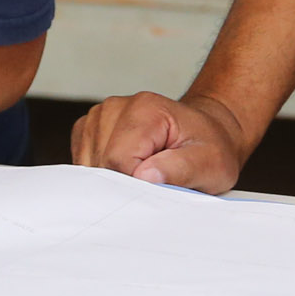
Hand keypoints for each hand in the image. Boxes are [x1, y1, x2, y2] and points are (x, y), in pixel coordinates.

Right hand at [70, 91, 255, 190]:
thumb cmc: (210, 148)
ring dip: (113, 180)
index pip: (118, 160)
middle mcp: (115, 107)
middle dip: (124, 183)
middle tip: (157, 182)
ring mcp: (98, 117)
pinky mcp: (88, 130)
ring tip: (145, 173)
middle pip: (100, 163)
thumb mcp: (212, 163)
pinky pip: (82, 163)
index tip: (160, 189)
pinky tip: (127, 170)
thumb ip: (180, 169)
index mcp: (144, 109)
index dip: (135, 184)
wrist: (208, 133)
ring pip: (87, 165)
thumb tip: (144, 177)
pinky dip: (102, 175)